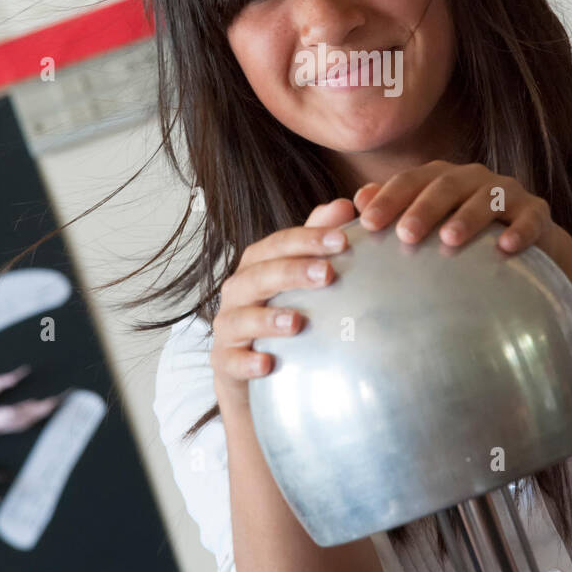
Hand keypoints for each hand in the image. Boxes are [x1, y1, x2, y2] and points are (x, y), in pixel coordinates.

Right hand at [211, 199, 354, 410]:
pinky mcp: (224, 362)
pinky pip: (232, 361)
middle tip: (327, 274)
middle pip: (260, 275)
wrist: (251, 367)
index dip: (309, 238)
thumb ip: (317, 239)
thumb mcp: (299, 273)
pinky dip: (247, 361)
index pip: (279, 244)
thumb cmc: (280, 308)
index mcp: (257, 264)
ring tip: (297, 322)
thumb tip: (346, 205)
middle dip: (292, 273)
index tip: (342, 239)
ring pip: (241, 318)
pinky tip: (268, 364)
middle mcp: (238, 291)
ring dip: (268, 319)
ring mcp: (228, 327)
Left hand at [352, 162, 563, 261]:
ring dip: (468, 217)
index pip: (410, 181)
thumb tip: (357, 201)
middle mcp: (473, 179)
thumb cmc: (463, 234)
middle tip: (405, 234)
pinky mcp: (536, 212)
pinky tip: (506, 248)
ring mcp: (507, 192)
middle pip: (446, 185)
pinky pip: (530, 218)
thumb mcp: (428, 222)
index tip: (367, 223)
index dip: (389, 198)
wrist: (522, 242)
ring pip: (487, 198)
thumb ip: (393, 211)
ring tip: (449, 240)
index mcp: (441, 178)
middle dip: (424, 208)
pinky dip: (519, 231)